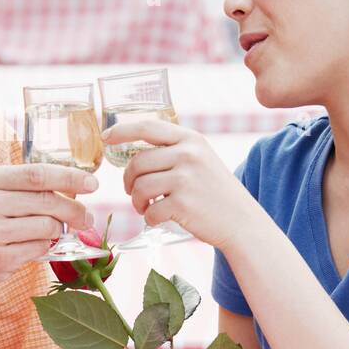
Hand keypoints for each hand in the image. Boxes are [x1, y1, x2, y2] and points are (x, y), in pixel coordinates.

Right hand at [0, 164, 98, 301]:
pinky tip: (31, 249)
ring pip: (46, 227)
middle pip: (47, 200)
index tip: (92, 183)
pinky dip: (42, 249)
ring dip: (57, 233)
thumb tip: (66, 190)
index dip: (70, 177)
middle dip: (74, 209)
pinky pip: (37, 250)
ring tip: (51, 235)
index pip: (37, 173)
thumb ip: (15, 190)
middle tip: (86, 218)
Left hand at [102, 119, 251, 250]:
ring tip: (145, 207)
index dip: (121, 131)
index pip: (147, 127)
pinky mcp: (182, 204)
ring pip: (139, 187)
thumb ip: (174, 150)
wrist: (242, 221)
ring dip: (136, 202)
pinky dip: (149, 218)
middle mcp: (188, 154)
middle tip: (132, 192)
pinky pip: (150, 211)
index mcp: (191, 139)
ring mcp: (186, 179)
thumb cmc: (215, 192)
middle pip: (137, 162)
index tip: (106, 138)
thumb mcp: (201, 159)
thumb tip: (133, 153)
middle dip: (128, 180)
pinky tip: (159, 218)